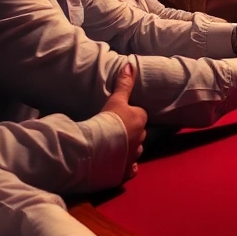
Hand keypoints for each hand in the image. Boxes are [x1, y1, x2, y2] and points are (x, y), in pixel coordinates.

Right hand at [100, 63, 146, 180]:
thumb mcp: (115, 99)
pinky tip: (116, 165)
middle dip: (129, 133)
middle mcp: (141, 138)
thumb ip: (124, 83)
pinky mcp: (125, 171)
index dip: (129, 116)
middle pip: (138, 133)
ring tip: (112, 148)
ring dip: (126, 149)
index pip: (139, 115)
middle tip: (113, 132)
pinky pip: (129, 169)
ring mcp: (134, 156)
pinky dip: (125, 167)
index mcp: (140, 120)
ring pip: (134, 151)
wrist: (95, 147)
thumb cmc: (107, 120)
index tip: (117, 118)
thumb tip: (130, 64)